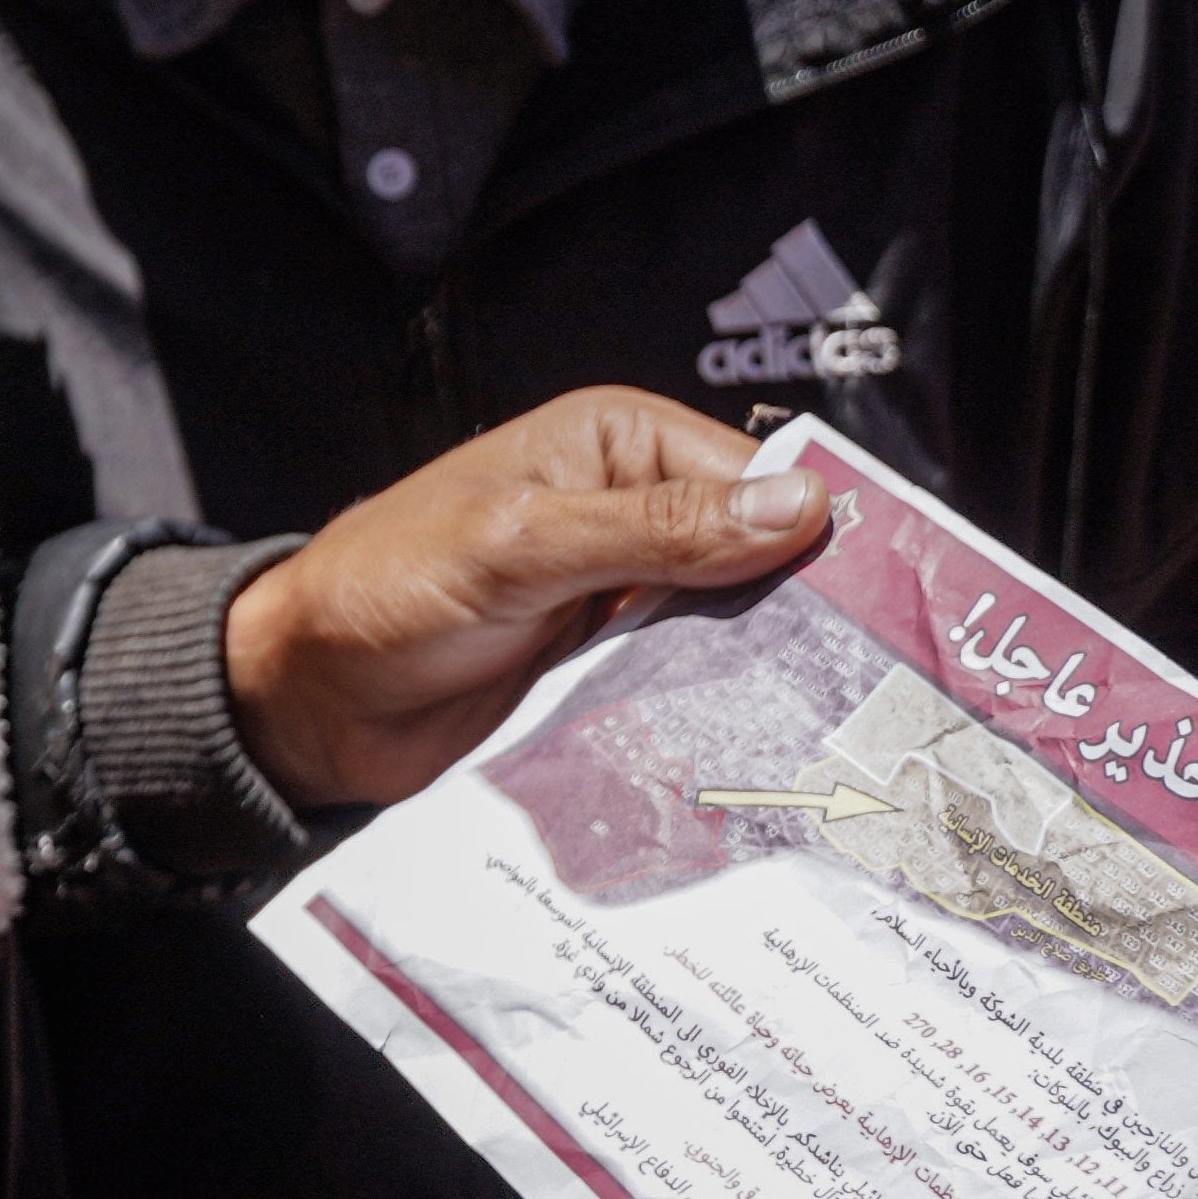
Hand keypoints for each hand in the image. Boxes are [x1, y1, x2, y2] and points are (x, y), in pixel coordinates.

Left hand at [224, 391, 832, 808]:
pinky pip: (687, 683)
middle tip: (884, 689)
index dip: (821, 538)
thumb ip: (655, 531)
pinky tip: (767, 756)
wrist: (304, 695)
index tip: (892, 605)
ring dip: (768, 673)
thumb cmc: (384, 591)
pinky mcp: (606, 666)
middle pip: (757, 558)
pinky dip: (719, 711)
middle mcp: (630, 509)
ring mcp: (621, 592)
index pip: (755, 479)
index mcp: (614, 442)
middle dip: (807, 616)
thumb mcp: (520, 548)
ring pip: (731, 628)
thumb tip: (797, 509)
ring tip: (843, 734)